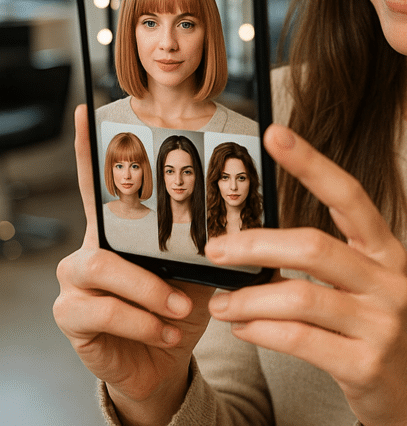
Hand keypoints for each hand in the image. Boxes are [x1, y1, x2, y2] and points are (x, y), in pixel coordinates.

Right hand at [53, 105, 213, 425]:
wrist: (163, 359)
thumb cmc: (181, 305)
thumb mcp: (203, 270)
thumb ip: (219, 245)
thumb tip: (270, 230)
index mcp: (124, 226)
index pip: (101, 180)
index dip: (89, 146)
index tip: (86, 110)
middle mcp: (93, 245)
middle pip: (101, 224)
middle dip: (144, 248)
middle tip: (185, 276)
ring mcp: (77, 279)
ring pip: (103, 267)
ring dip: (151, 292)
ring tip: (181, 310)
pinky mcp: (72, 314)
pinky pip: (103, 310)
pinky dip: (142, 322)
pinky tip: (167, 331)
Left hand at [206, 123, 406, 425]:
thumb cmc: (373, 325)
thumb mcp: (362, 281)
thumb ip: (323, 257)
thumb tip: (253, 240)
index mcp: (385, 248)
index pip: (347, 194)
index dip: (311, 163)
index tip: (275, 135)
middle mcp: (388, 278)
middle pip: (315, 246)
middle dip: (257, 245)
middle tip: (217, 248)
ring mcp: (380, 322)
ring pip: (301, 297)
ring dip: (249, 298)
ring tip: (221, 302)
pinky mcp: (364, 363)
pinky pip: (300, 339)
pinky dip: (261, 331)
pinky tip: (242, 326)